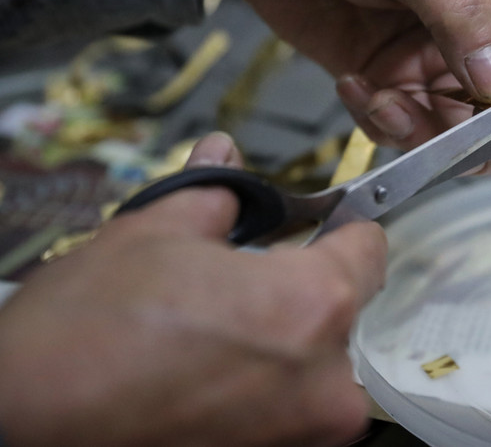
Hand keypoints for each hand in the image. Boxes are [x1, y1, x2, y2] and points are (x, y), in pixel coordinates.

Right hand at [0, 133, 386, 446]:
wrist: (20, 428)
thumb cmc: (83, 336)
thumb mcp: (152, 232)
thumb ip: (212, 192)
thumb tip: (223, 156)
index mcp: (314, 305)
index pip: (370, 249)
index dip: (345, 228)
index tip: (328, 226)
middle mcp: (325, 380)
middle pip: (342, 310)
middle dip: (299, 287)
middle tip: (239, 280)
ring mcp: (300, 433)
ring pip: (313, 361)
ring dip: (278, 339)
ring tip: (210, 328)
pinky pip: (286, 405)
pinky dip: (259, 383)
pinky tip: (204, 367)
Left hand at [186, 0, 490, 165]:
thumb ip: (461, 13)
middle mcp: (473, 19)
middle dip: (476, 125)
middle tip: (443, 135)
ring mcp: (427, 51)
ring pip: (453, 123)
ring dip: (421, 129)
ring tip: (380, 99)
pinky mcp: (383, 74)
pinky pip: (400, 122)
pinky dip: (380, 120)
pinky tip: (351, 85)